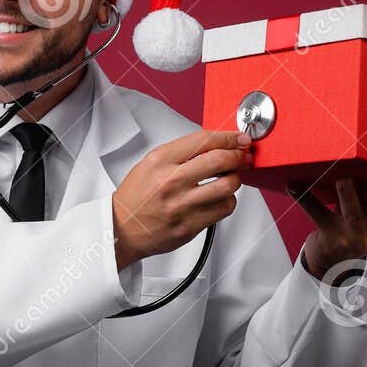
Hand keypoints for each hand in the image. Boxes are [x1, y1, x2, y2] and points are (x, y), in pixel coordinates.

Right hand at [111, 129, 253, 269]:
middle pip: (220, 161)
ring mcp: (181, 205)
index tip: (240, 139)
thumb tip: (216, 145)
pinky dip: (227, 201)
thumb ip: (181, 154)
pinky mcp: (190, 225)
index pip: (203, 140)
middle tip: (243, 157)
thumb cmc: (137, 196)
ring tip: (230, 179)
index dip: (229, 138)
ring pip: (228, 186)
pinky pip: (223, 209)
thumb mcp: (150, 164)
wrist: (122, 228)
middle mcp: (171, 181)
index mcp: (160, 161)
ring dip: (235, 180)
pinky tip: (219, 199)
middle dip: (239, 156)